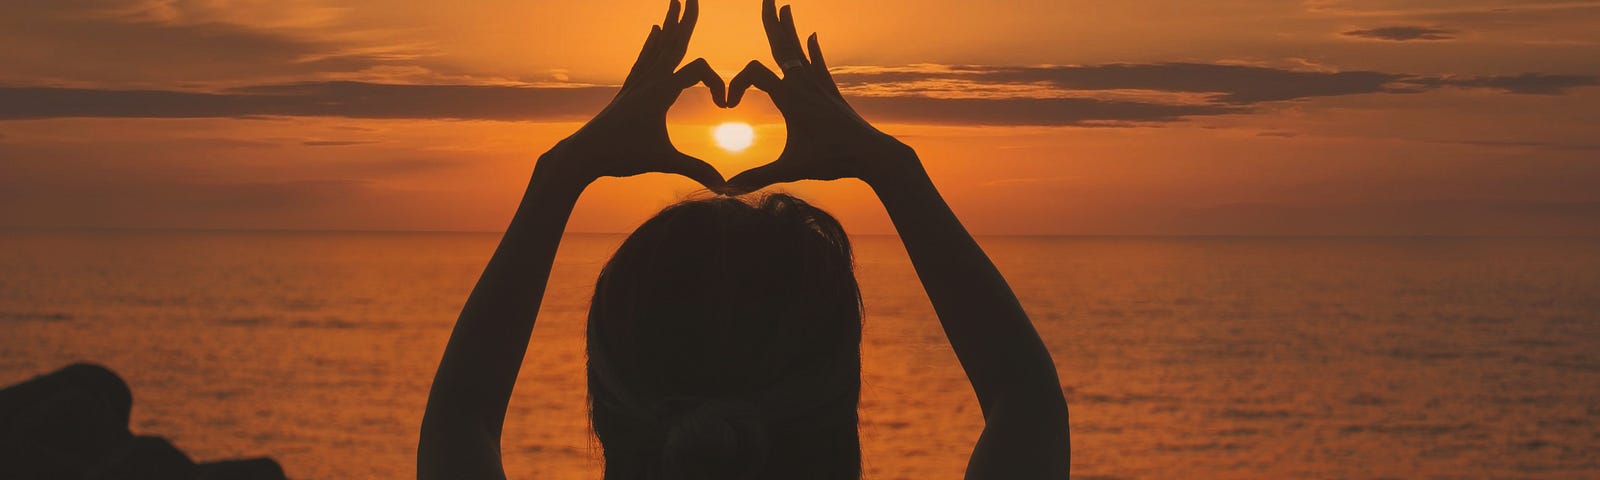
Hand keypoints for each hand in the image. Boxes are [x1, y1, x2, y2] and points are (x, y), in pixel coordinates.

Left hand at [539, 0, 726, 189]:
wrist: (582, 155)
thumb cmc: (621, 156)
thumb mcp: (663, 162)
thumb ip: (696, 169)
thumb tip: (726, 187)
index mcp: (660, 92)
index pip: (699, 71)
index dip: (719, 84)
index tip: (724, 108)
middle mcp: (648, 80)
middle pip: (673, 42)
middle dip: (686, 18)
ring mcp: (637, 83)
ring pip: (659, 46)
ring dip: (670, 23)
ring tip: (675, 2)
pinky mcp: (628, 90)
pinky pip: (645, 58)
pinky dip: (653, 42)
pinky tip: (654, 31)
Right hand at [721, 0, 919, 194]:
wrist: (873, 156)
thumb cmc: (833, 161)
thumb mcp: (791, 169)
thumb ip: (756, 176)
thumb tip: (724, 191)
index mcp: (791, 98)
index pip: (754, 74)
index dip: (735, 85)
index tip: (728, 108)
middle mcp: (805, 86)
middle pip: (782, 46)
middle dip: (771, 22)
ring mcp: (820, 87)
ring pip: (800, 51)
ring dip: (789, 29)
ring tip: (784, 6)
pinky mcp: (831, 94)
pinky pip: (819, 65)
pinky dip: (813, 50)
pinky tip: (812, 36)